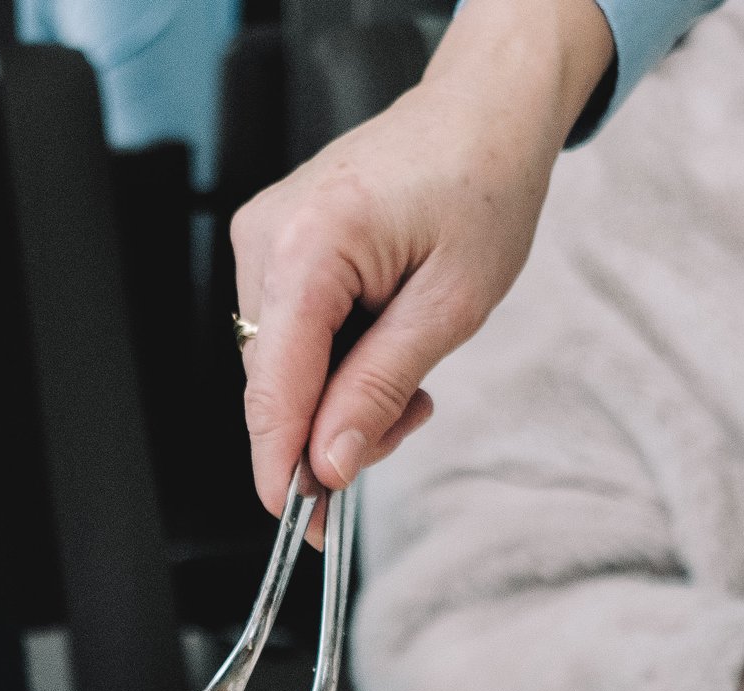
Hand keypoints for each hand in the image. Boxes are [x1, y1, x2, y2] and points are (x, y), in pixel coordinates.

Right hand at [231, 0, 614, 516]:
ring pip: (278, 368)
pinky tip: (381, 343)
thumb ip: (381, 389)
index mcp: (309, 246)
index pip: (273, 388)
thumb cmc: (482, 186)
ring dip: (337, 396)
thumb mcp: (452, 306)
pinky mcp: (270, 244)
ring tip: (410, 375)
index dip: (283, 467)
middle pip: (271, 385)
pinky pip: (286, 335)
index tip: (302, 525)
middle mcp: (265, 238)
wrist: (483, 112)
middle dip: (331, 429)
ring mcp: (260, 238)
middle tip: (408, 423)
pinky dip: (332, 361)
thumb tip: (329, 467)